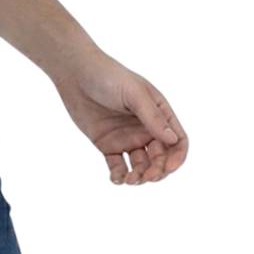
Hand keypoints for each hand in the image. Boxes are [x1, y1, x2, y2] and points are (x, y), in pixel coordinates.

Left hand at [54, 45, 188, 185]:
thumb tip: (173, 141)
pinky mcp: (108, 144)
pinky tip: (117, 179)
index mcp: (159, 114)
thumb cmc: (109, 77)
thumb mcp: (134, 94)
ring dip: (139, 176)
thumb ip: (153, 118)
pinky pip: (118, 165)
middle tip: (146, 176)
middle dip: (157, 171)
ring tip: (130, 180)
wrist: (76, 74)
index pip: (177, 141)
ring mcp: (127, 138)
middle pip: (160, 158)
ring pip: (140, 166)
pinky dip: (119, 176)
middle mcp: (146, 129)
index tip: (168, 168)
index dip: (177, 158)